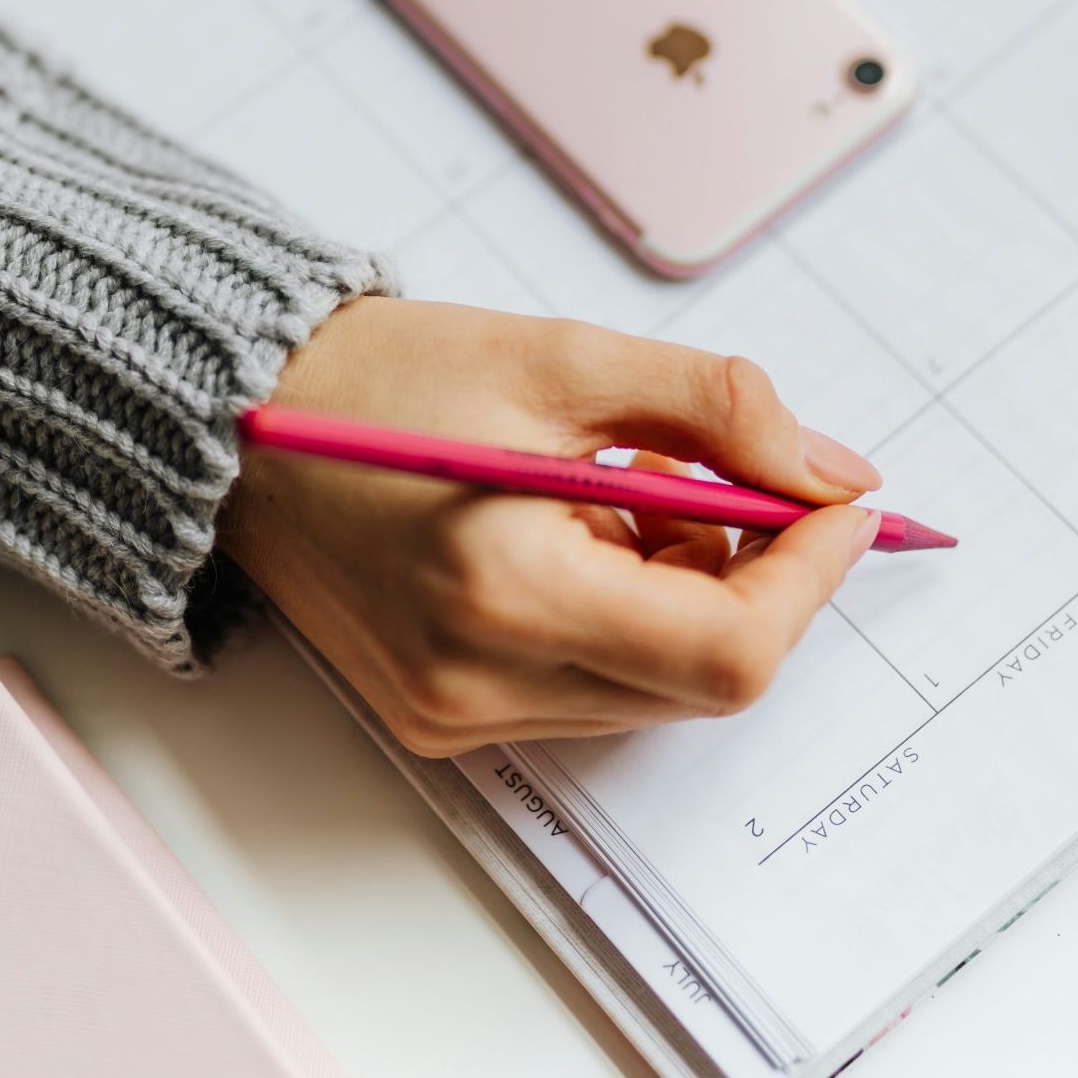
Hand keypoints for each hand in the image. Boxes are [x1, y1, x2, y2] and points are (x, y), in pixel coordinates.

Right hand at [222, 299, 882, 756]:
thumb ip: (717, 411)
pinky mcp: (441, 718)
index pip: (730, 651)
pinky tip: (580, 538)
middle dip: (752, 581)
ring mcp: (456, 715)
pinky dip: (625, 621)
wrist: (240, 430)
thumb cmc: (381, 381)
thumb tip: (834, 476)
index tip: (836, 503)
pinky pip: (590, 692)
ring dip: (685, 599)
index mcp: (506, 593)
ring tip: (625, 495)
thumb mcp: (561, 359)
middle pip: (703, 681)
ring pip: (654, 690)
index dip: (810, 578)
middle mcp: (478, 685)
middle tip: (728, 483)